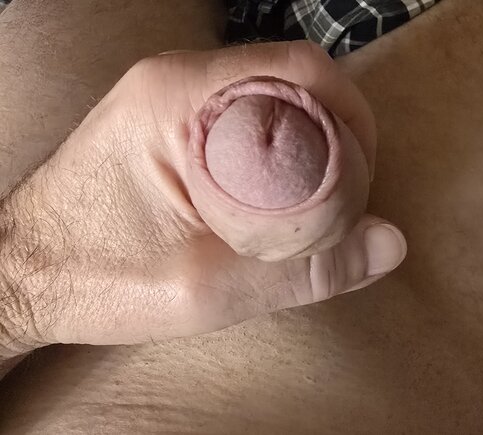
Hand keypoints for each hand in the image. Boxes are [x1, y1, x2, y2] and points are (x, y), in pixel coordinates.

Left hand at [0, 41, 405, 356]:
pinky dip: (278, 149)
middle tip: (349, 195)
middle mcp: (176, 79)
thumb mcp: (210, 288)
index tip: (365, 177)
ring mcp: (169, 94)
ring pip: (272, 95)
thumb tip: (391, 245)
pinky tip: (280, 195)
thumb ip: (306, 270)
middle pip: (292, 77)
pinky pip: (245, 113)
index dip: (353, 118)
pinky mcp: (167, 117)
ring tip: (321, 200)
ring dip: (309, 141)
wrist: (21, 273)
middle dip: (337, 133)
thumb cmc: (98, 280)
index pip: (301, 71)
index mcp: (179, 98)